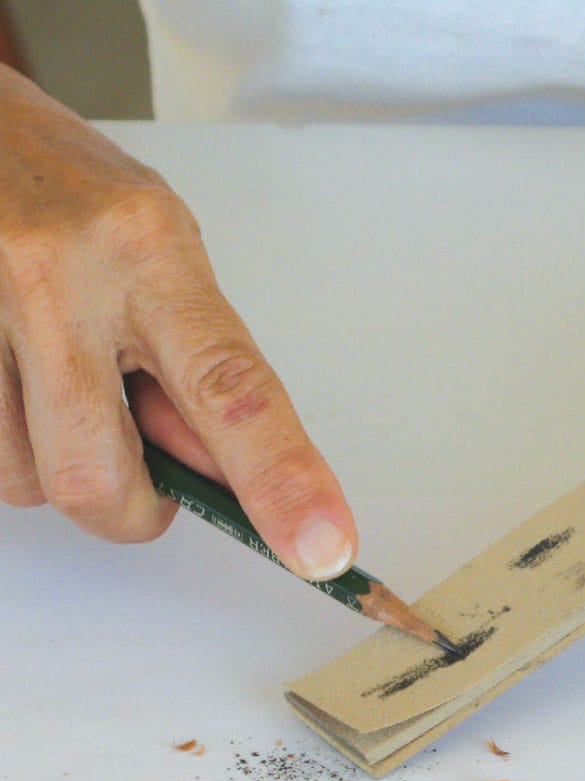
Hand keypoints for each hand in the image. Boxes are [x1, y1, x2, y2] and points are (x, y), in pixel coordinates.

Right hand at [0, 66, 356, 578]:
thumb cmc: (82, 199)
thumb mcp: (166, 264)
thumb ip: (198, 370)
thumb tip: (225, 478)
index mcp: (150, 255)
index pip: (231, 390)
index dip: (282, 479)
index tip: (324, 548)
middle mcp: (60, 278)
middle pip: (100, 474)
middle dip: (134, 511)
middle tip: (148, 483)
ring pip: (28, 481)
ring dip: (65, 469)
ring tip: (69, 390)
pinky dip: (19, 450)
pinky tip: (24, 386)